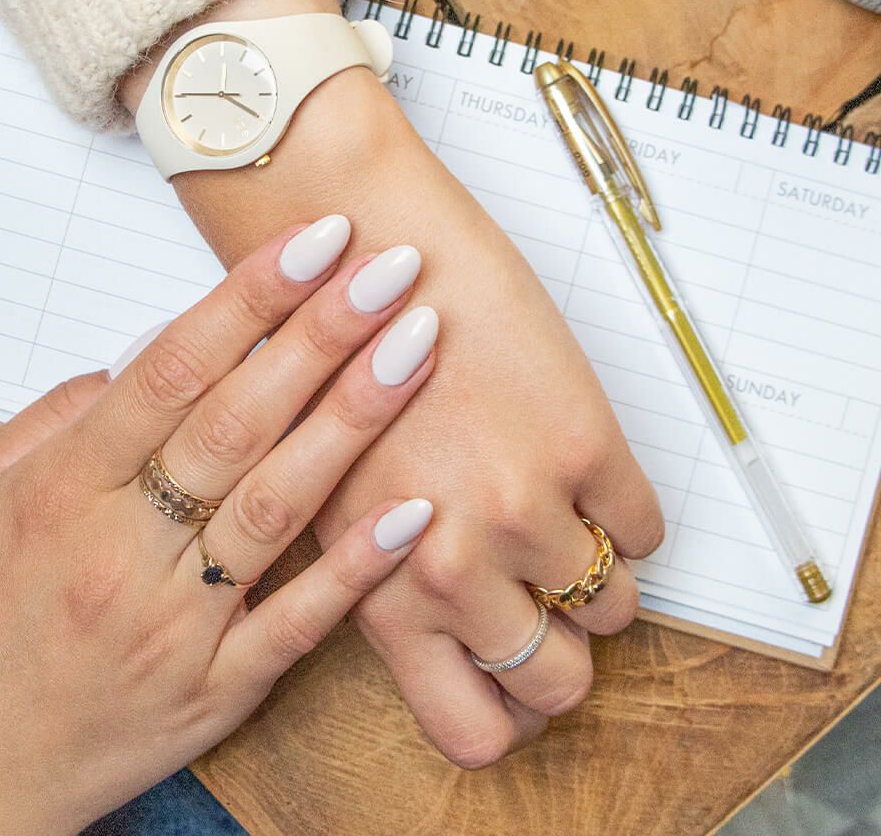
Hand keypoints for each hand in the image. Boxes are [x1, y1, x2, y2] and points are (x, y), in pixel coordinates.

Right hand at [0, 220, 436, 835]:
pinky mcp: (215, 691)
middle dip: (321, 335)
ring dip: (353, 421)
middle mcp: (122, 553)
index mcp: (60, 494)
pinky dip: (357, 566)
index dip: (247, 299)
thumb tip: (143, 357)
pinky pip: (296, 624)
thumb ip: (53, 419)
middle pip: (237, 423)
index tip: (312, 241)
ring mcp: (176, 626)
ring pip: (277, 507)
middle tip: (391, 268)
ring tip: (417, 346)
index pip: (169, 373)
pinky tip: (415, 506)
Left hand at [119, 0, 664, 768]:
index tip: (503, 671)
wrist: (361, 240)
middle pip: (558, 684)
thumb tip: (434, 604)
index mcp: (376, 585)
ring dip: (594, 575)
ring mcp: (523, 506)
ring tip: (560, 519)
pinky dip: (620, 511)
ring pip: (610, 607)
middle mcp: (453, 566)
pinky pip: (643, 530)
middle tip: (544, 602)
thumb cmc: (327, 347)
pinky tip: (577, 466)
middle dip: (560, 654)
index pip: (473, 728)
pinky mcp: (580, 442)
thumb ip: (373, 565)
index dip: (501, 709)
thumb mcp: (325, 483)